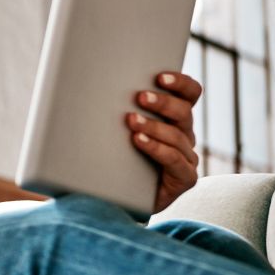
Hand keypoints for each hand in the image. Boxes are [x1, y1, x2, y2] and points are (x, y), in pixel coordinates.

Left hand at [125, 72, 202, 213]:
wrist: (116, 198)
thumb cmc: (113, 157)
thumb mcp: (114, 130)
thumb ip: (115, 108)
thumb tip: (84, 84)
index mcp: (174, 118)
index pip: (190, 94)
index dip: (180, 83)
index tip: (160, 76)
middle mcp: (184, 135)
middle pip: (184, 112)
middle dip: (163, 102)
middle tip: (140, 97)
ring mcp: (187, 157)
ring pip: (177, 135)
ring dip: (154, 126)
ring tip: (131, 120)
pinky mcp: (185, 178)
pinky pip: (175, 160)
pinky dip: (156, 148)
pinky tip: (138, 141)